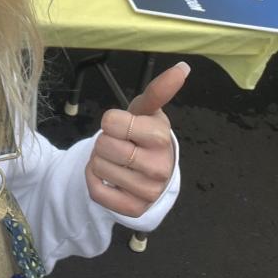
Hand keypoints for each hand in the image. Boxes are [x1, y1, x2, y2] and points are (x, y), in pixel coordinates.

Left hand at [85, 60, 188, 217]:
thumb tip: (183, 67)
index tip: (122, 125)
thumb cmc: (144, 135)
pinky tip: (109, 177)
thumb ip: (159, 90)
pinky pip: (96, 191)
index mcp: (161, 137)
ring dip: (99, 161)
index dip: (110, 121)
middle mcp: (159, 167)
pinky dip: (94, 180)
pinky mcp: (133, 209)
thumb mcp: (147, 111)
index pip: (112, 122)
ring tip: (116, 160)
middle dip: (104, 141)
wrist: (151, 171)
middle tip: (119, 144)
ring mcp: (148, 191)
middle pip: (104, 146)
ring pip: (99, 168)